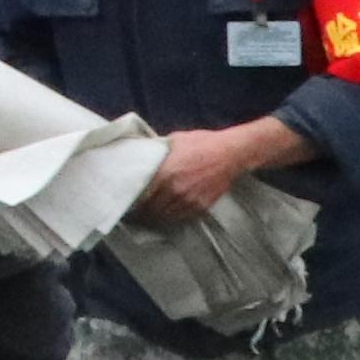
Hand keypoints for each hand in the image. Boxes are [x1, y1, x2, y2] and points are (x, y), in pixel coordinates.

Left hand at [135, 121, 289, 224]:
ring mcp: (189, 200)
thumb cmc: (203, 143)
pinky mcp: (200, 206)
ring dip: (154, 218)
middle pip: (151, 210)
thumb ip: (158, 151)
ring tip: (147, 217)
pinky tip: (165, 215)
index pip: (142, 195)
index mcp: (165, 172)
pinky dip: (171, 218)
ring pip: (165, 217)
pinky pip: (180, 217)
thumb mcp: (175, 140)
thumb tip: (142, 154)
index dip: (132, 202)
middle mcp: (175, 190)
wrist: (232, 153)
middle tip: (134, 213)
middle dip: (141, 213)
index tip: (127, 203)